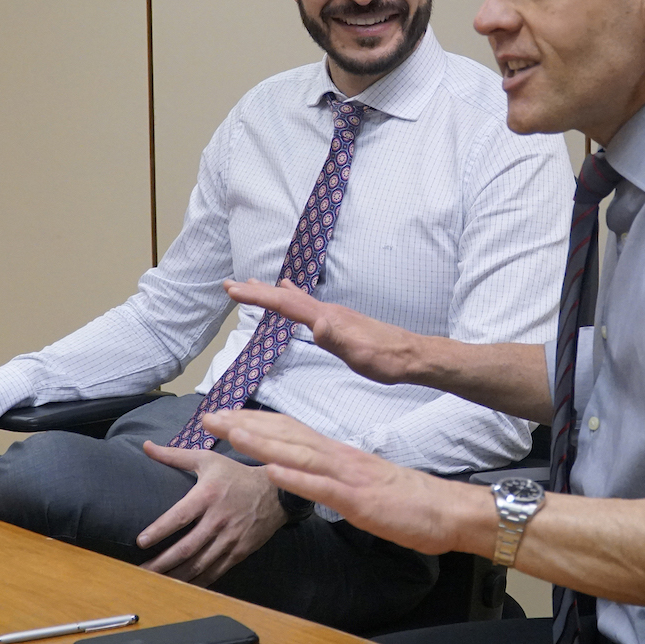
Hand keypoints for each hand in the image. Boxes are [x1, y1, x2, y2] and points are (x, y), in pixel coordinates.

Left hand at [136, 441, 287, 585]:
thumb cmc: (236, 474)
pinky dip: (196, 582)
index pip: (180, 515)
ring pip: (198, 564)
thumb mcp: (208, 459)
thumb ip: (175, 456)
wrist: (276, 492)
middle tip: (139, 572)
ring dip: (175, 577)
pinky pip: (215, 572)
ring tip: (154, 584)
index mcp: (209, 495)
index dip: (159, 530)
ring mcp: (230, 538)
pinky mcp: (239, 552)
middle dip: (161, 563)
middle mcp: (219, 519)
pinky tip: (180, 587)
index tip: (140, 542)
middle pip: (186, 547)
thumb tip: (146, 446)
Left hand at [204, 409, 492, 557]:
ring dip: (262, 443)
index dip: (256, 422)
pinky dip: (296, 479)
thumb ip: (335, 475)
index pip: (292, 431)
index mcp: (340, 455)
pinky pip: (323, 489)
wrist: (446, 509)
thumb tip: (308, 473)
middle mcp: (340, 458)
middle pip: (287, 436)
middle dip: (247, 425)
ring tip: (231, 432)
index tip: (226, 417)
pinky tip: (272, 471)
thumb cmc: (407, 501)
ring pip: (299, 455)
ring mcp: (349, 477)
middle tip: (210, 416)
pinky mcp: (359, 500)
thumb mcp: (362, 484)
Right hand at [224, 278, 422, 384]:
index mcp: (328, 318)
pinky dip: (292, 298)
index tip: (233, 290)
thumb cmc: (387, 359)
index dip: (259, 297)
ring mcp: (335, 314)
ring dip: (272, 292)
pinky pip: (307, 305)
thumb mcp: (361, 354)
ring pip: (296, 299)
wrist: (412, 356)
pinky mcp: (340, 321)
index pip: (286, 304)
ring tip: (254, 284)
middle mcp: (329, 311)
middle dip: (258, 291)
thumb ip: (337, 339)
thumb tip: (316, 324)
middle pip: (287, 297)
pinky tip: (294, 294)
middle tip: (231, 284)